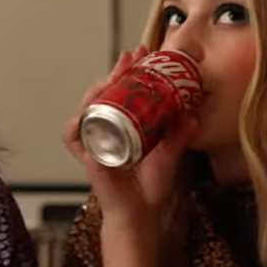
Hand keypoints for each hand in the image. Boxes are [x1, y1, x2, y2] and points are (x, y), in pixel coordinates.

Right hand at [63, 46, 197, 234]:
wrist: (140, 213)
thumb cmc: (151, 187)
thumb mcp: (170, 154)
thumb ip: (180, 134)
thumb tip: (194, 114)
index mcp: (127, 125)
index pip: (124, 90)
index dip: (129, 71)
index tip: (141, 53)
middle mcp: (109, 129)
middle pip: (103, 93)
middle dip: (113, 72)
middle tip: (127, 60)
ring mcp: (95, 141)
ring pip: (85, 108)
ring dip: (94, 91)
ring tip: (108, 82)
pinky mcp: (86, 156)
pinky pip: (72, 137)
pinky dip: (76, 126)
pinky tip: (85, 117)